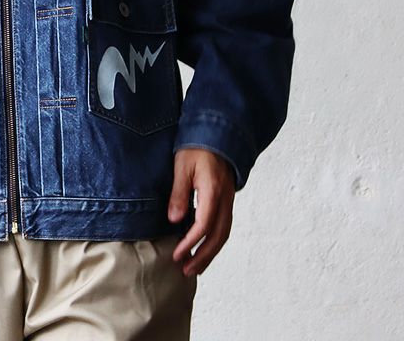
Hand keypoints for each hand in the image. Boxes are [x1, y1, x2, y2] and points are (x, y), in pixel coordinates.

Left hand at [168, 148, 235, 276]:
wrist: (216, 133)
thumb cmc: (196, 147)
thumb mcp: (182, 166)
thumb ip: (179, 193)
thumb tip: (174, 220)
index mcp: (213, 190)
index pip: (204, 224)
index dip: (191, 242)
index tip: (177, 254)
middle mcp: (225, 198)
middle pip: (218, 235)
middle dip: (203, 256)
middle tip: (187, 270)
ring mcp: (228, 199)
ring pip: (224, 233)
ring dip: (210, 252)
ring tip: (196, 267)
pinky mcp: (227, 199)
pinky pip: (224, 224)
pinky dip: (215, 240)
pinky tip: (203, 246)